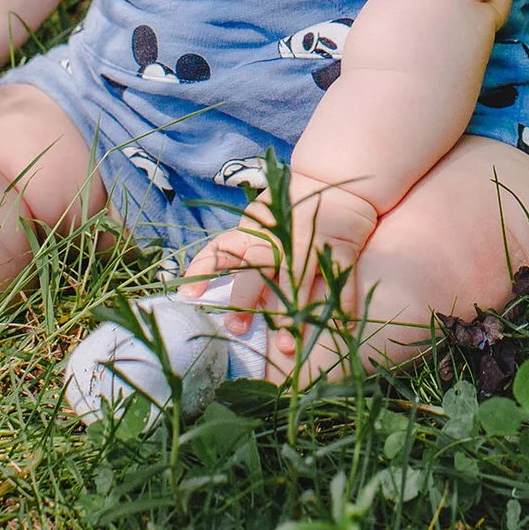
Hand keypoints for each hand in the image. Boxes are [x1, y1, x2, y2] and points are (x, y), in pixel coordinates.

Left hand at [180, 180, 380, 358]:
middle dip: (246, 297)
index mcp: (253, 232)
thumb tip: (200, 287)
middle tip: (235, 328)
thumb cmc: (286, 212)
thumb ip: (235, 251)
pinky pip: (339, 279)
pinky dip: (340, 305)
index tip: (188, 295)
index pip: (222, 248)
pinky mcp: (340, 246)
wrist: (331, 183)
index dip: (204, 269)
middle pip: (257, 267)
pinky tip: (337, 330)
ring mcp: (311, 242)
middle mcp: (278, 238)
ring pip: (298, 280)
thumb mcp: (254, 224)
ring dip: (292, 314)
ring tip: (286, 346)